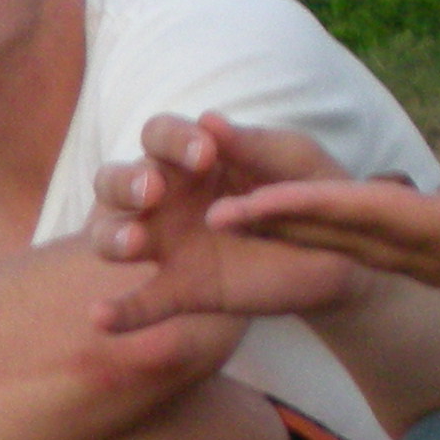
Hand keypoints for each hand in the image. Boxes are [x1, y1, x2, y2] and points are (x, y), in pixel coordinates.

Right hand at [89, 115, 372, 333]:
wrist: (339, 253)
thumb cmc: (307, 191)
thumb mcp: (292, 160)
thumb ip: (253, 144)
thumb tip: (209, 120)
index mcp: (190, 156)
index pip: (159, 136)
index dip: (173, 140)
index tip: (206, 155)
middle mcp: (166, 197)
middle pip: (115, 181)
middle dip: (125, 183)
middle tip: (152, 192)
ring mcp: (168, 245)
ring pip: (112, 234)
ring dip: (113, 235)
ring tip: (135, 243)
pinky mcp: (182, 290)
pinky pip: (142, 302)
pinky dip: (119, 312)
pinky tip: (101, 319)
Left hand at [171, 115, 439, 293]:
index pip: (358, 218)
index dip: (296, 206)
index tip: (239, 201)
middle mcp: (427, 259)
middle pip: (332, 237)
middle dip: (266, 221)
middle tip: (198, 209)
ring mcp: (425, 266)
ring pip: (338, 246)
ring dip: (282, 228)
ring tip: (219, 210)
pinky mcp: (427, 261)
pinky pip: (357, 250)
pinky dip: (314, 233)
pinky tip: (279, 217)